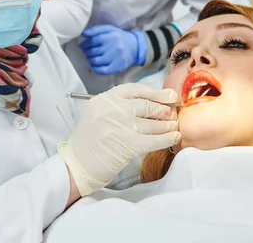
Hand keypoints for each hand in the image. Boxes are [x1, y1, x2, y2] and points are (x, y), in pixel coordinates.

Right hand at [58, 84, 180, 195]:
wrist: (78, 163)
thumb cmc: (90, 140)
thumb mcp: (98, 114)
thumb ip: (119, 105)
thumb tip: (152, 102)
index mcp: (104, 99)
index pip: (135, 90)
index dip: (155, 92)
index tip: (168, 96)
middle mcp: (111, 109)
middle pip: (146, 105)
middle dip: (163, 109)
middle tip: (172, 112)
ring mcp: (119, 126)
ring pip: (152, 123)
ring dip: (167, 125)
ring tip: (174, 125)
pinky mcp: (127, 144)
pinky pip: (153, 139)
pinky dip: (167, 138)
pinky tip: (174, 137)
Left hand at [80, 25, 147, 74]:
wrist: (135, 47)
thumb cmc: (118, 37)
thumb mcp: (109, 29)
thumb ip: (96, 30)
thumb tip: (83, 34)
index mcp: (111, 35)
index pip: (93, 41)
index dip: (85, 44)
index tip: (82, 46)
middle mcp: (114, 46)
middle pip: (94, 51)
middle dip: (86, 52)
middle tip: (86, 52)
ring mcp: (116, 58)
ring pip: (97, 61)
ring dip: (90, 60)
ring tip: (90, 57)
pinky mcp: (118, 67)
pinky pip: (103, 70)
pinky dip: (95, 69)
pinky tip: (94, 66)